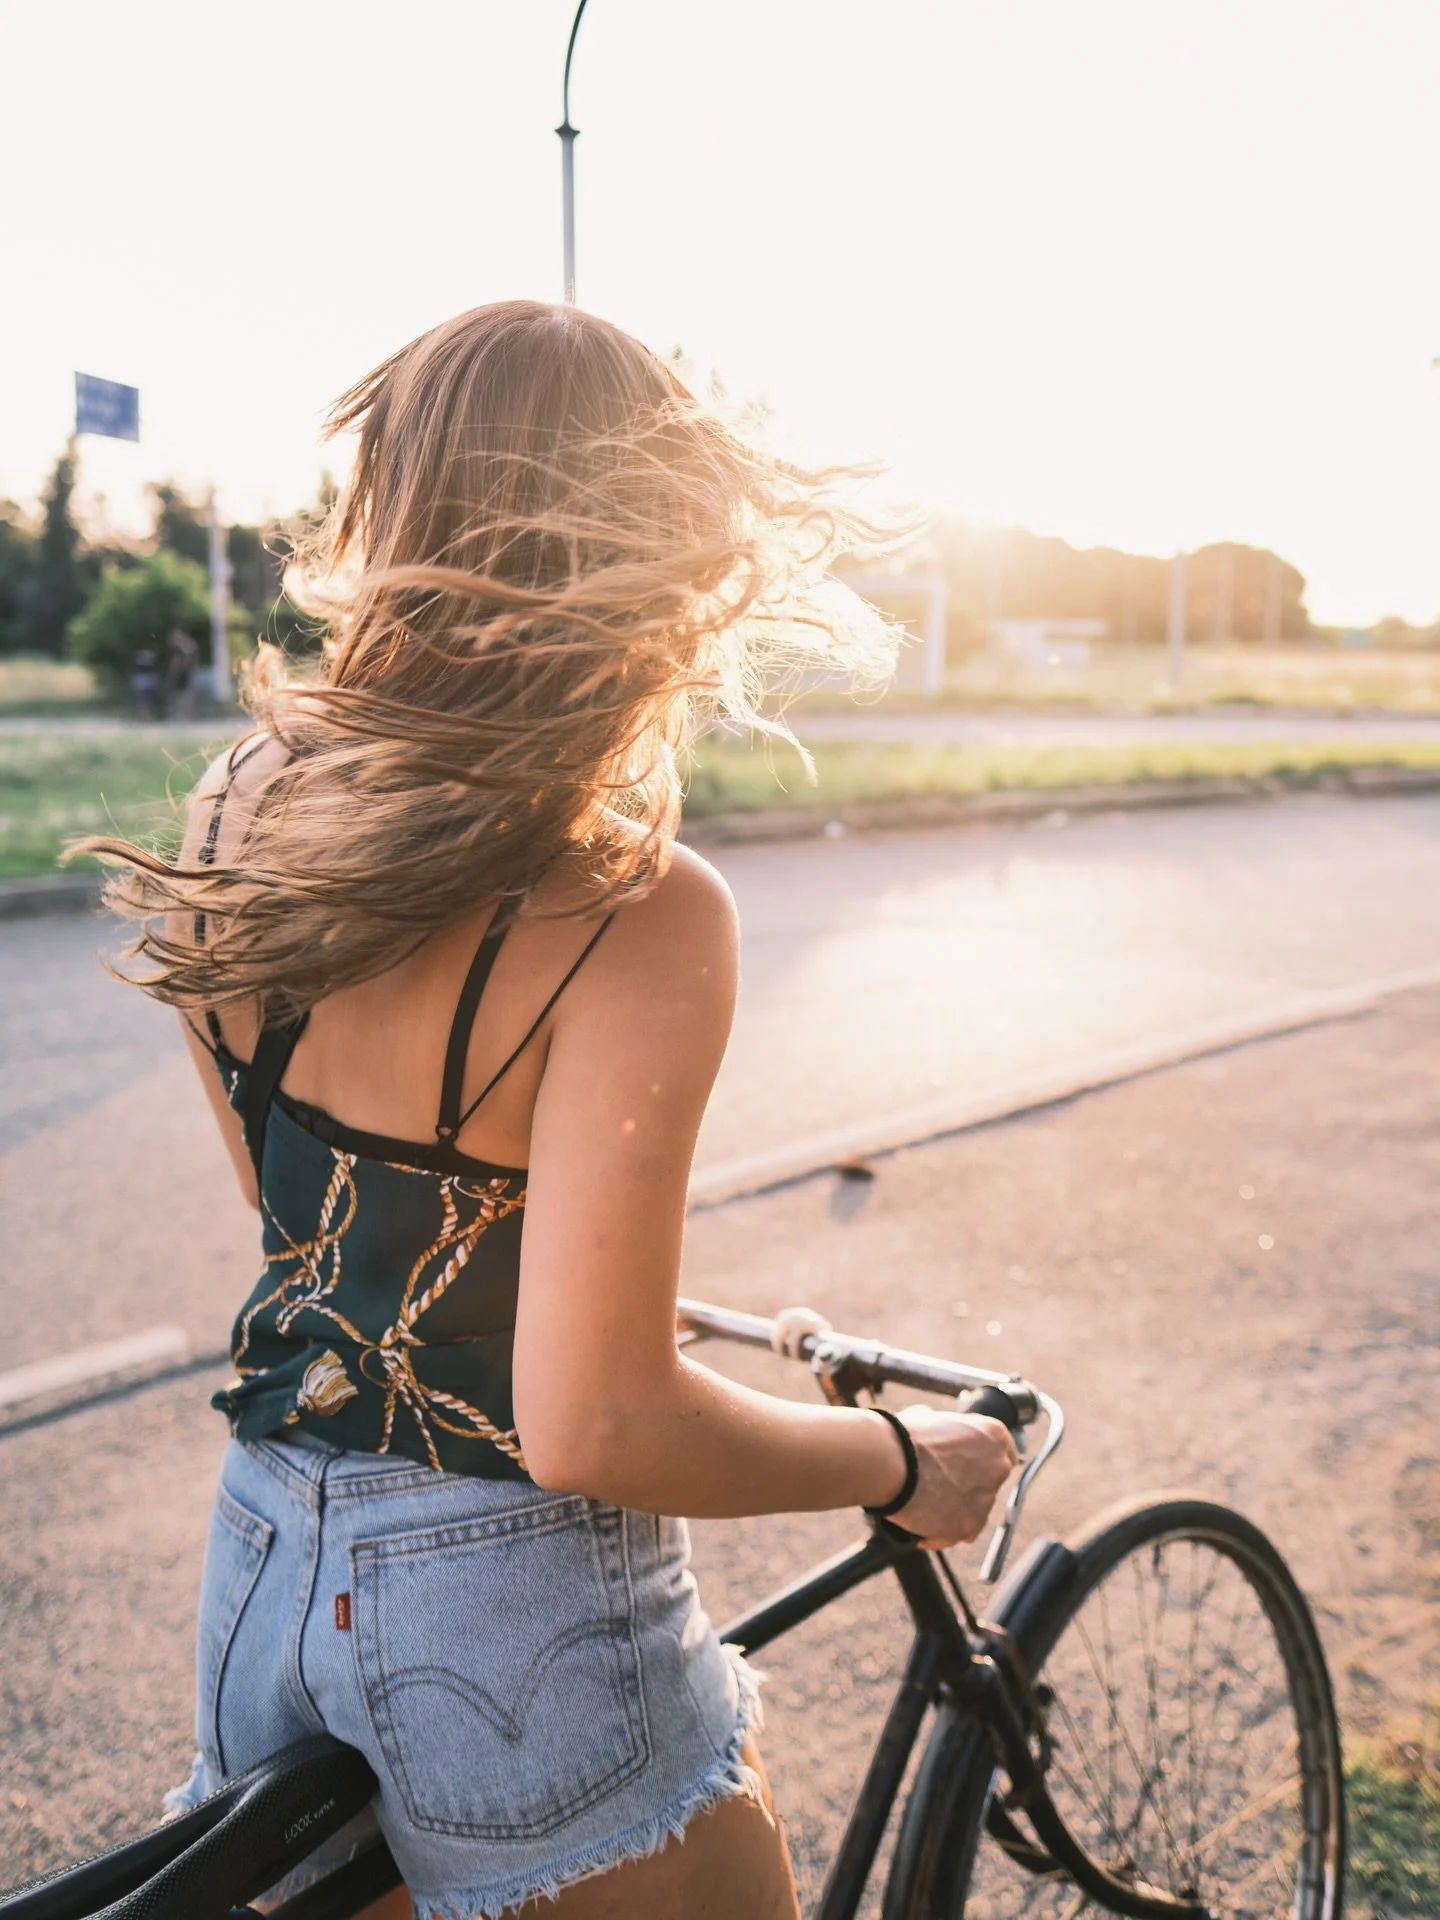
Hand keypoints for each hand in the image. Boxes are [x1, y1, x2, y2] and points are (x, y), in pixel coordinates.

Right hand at [888, 1404, 1017, 1548]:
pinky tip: (919, 1524)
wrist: (890, 1462)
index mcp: (993, 1435)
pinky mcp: (970, 1526)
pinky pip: (955, 1534)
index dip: (983, 1461)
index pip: (1004, 1451)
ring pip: (973, 1512)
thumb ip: (944, 1427)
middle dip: (968, 1488)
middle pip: (989, 1484)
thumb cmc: (905, 1437)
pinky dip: (939, 1534)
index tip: (968, 1467)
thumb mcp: (930, 1417)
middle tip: (939, 1486)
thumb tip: (931, 1423)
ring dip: (953, 1512)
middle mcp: (998, 1467)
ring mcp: (986, 1499)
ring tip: (922, 1505)